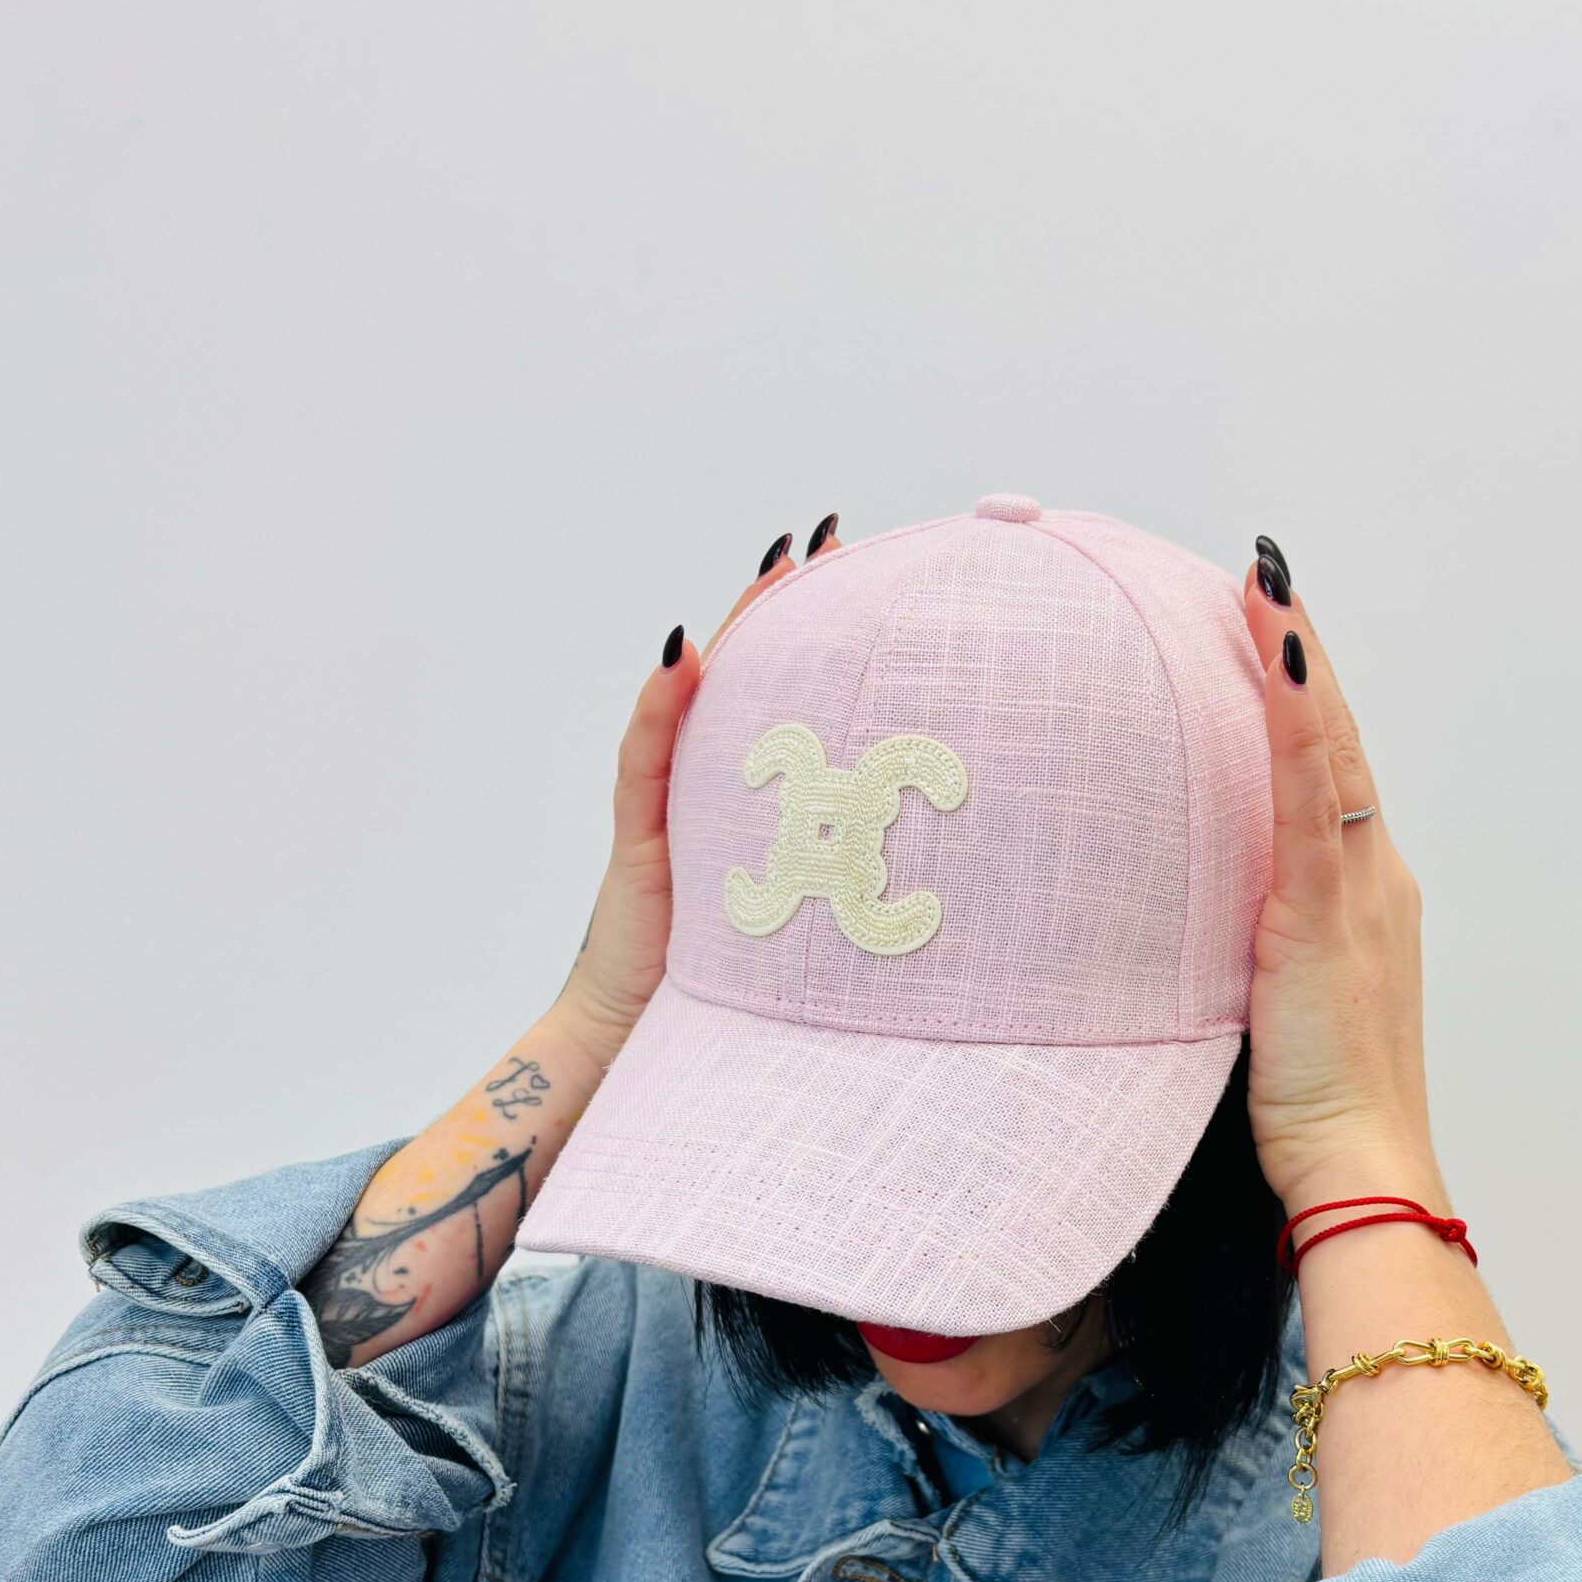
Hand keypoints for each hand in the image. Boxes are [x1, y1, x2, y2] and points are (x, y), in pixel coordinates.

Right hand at [550, 522, 839, 1070]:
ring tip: (773, 567)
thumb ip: (855, 884)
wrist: (648, 1042)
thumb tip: (943, 851)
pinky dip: (658, 709)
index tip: (864, 573)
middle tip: (825, 538)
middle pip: (743, 677)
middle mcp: (707, 787)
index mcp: (754, 800)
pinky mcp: (638, 839)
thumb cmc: (744, 992)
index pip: (784, 699)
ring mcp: (667, 805)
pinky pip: (644, 763)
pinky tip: (680, 660)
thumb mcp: (814, 926)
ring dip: (732, 629)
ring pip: (697, 699)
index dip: (817, 636)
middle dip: (781, 605)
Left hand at [1237, 541, 1441, 1217]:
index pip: (1328, 778)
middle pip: (1336, 743)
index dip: (1301, 704)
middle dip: (1302, 657)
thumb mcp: (1266, 1011)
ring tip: (1263, 580)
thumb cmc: (1309, 1112)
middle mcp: (1372, 879)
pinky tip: (1275, 653)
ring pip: (1329, 750)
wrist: (1357, 1168)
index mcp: (1358, 901)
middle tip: (1263, 574)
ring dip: (1298, 659)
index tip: (1266, 635)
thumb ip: (1240, 954)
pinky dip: (1296, 716)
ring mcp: (1357, 889)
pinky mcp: (1327, 910)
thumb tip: (1175, 925)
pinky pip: (1312, 793)